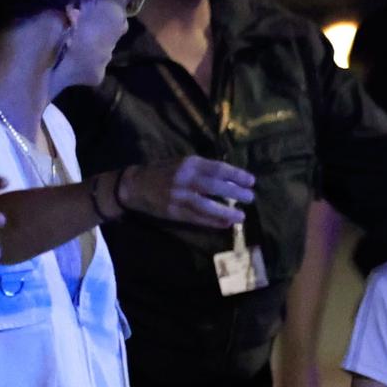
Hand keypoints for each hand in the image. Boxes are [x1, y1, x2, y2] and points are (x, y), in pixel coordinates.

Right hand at [120, 156, 255, 229]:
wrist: (134, 185)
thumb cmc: (163, 172)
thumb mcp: (182, 162)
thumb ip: (203, 168)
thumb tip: (229, 176)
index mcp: (189, 163)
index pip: (217, 168)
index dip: (236, 174)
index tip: (251, 181)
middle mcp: (184, 179)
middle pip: (214, 186)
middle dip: (235, 192)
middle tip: (250, 198)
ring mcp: (178, 196)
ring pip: (206, 205)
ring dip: (226, 212)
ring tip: (241, 216)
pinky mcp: (174, 212)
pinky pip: (197, 218)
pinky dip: (213, 222)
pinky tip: (225, 224)